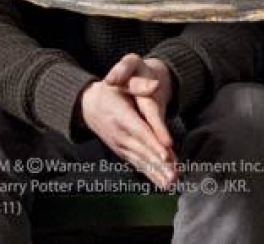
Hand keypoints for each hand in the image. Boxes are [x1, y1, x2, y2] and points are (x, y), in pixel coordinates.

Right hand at [79, 54, 176, 187]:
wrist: (88, 104)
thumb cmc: (110, 89)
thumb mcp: (121, 79)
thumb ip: (138, 83)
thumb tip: (155, 85)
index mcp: (120, 115)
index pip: (139, 130)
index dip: (152, 143)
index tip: (166, 154)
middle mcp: (119, 134)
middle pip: (142, 150)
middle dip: (158, 164)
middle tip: (174, 175)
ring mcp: (120, 145)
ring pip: (141, 160)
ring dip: (156, 173)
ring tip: (171, 183)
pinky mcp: (123, 151)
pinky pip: (138, 164)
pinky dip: (150, 174)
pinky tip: (163, 183)